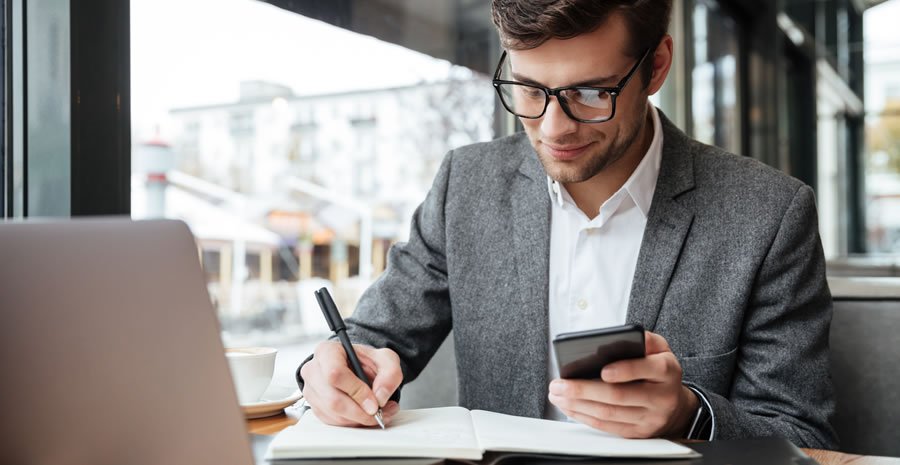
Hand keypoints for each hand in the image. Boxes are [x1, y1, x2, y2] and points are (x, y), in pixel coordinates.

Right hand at [299, 340, 402, 426]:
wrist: (358, 368)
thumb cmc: (367, 361)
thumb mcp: (386, 359)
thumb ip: (390, 374)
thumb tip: (380, 397)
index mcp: (327, 351)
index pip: (335, 373)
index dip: (356, 391)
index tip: (375, 403)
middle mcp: (313, 370)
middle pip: (332, 399)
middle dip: (360, 412)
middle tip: (380, 413)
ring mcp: (311, 390)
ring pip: (333, 414)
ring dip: (359, 419)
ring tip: (380, 413)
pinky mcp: (315, 407)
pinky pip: (333, 422)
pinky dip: (352, 422)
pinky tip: (365, 415)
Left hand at [547, 331, 698, 437]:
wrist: (675, 405)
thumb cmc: (659, 370)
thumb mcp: (660, 348)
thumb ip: (644, 339)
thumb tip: (620, 336)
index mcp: (667, 371)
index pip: (647, 369)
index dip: (624, 371)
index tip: (602, 370)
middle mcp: (661, 397)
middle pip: (619, 396)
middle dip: (584, 390)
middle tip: (560, 384)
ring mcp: (650, 418)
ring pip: (609, 414)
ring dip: (578, 405)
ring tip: (557, 394)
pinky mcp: (638, 433)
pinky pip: (608, 427)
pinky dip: (585, 417)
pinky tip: (570, 407)